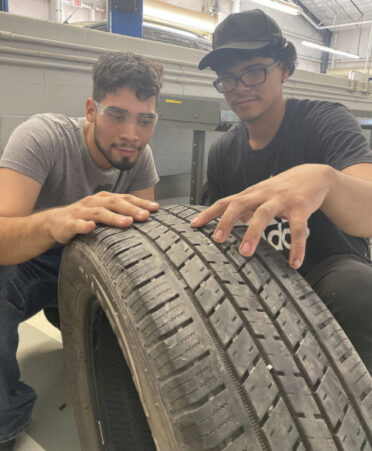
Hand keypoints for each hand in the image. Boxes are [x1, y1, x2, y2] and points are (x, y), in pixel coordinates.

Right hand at [46, 191, 158, 243]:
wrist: (53, 223)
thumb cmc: (84, 218)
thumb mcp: (104, 214)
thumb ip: (121, 214)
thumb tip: (147, 218)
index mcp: (104, 199)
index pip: (125, 198)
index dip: (141, 202)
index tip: (156, 208)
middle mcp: (94, 202)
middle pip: (115, 203)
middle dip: (131, 209)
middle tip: (146, 216)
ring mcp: (81, 212)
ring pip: (99, 213)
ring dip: (113, 217)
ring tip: (127, 222)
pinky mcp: (68, 224)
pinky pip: (76, 224)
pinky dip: (84, 226)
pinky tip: (91, 228)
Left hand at [191, 164, 334, 268]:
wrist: (314, 175)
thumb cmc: (282, 188)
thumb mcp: (261, 194)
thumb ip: (245, 206)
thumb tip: (229, 220)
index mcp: (251, 194)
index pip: (225, 201)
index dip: (209, 213)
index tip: (194, 226)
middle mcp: (263, 194)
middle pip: (240, 203)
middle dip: (226, 221)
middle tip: (217, 240)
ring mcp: (281, 200)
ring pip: (263, 214)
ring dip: (253, 233)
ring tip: (246, 253)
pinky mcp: (300, 207)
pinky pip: (297, 228)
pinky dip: (296, 246)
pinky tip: (294, 263)